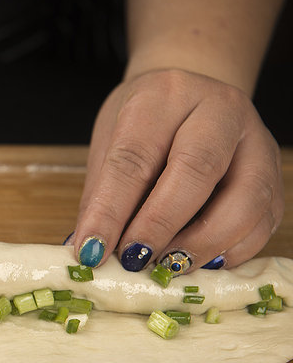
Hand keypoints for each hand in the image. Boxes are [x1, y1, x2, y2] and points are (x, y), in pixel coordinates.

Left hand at [71, 68, 282, 274]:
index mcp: (163, 96)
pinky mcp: (274, 174)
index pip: (133, 156)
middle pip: (197, 169)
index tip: (91, 251)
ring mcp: (255, 141)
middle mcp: (219, 110)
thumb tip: (87, 251)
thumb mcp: (110, 143)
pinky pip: (263, 221)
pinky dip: (230, 251)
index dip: (110, 211)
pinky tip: (197, 262)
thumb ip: (101, 197)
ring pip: (245, 199)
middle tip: (133, 260)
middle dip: (160, 224)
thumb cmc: (145, 125)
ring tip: (166, 266)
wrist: (193, 99)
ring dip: (201, 244)